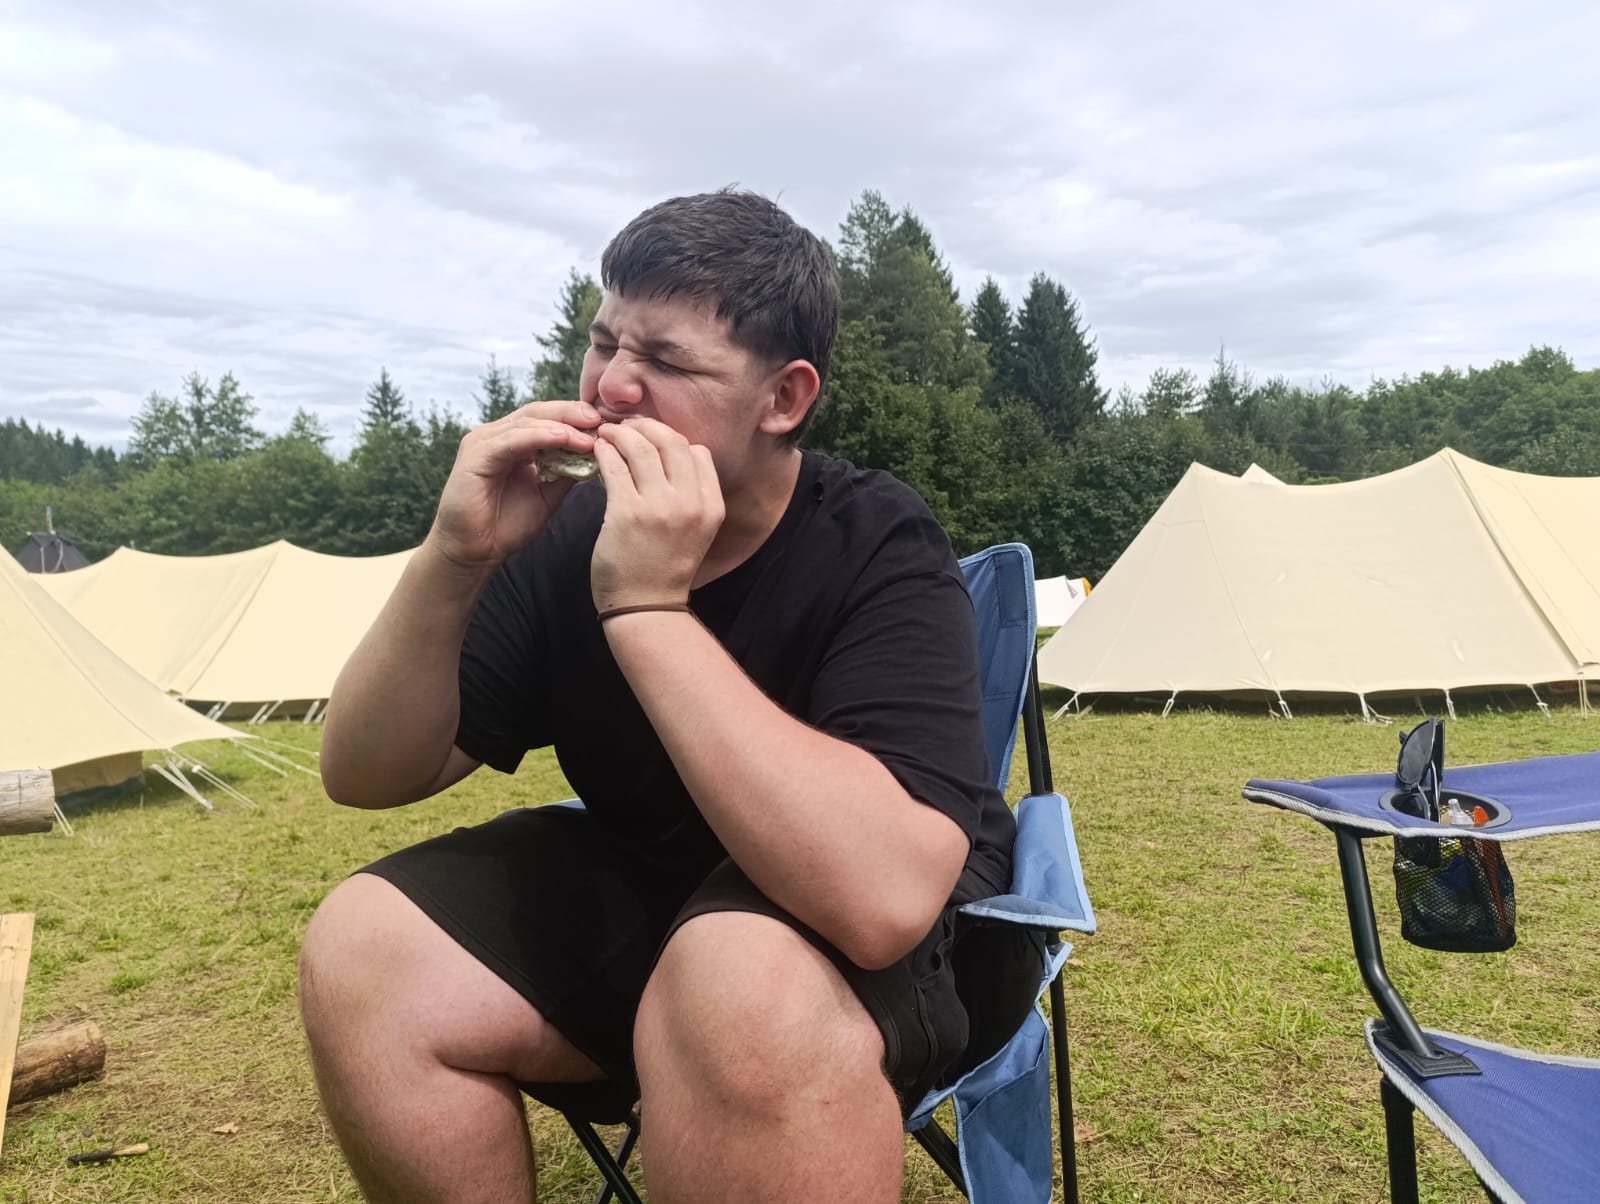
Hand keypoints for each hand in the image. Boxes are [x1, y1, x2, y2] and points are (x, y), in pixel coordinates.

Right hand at [427, 401, 600, 571]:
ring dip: (561, 426)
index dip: (576, 418)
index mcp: (513, 442)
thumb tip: (598, 455)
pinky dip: (540, 437)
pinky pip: (512, 440)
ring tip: (589, 433)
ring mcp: (483, 442)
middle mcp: (497, 435)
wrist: (474, 551)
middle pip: (538, 412)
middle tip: (601, 419)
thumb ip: (566, 472)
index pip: (547, 418)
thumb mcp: (547, 494)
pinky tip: (564, 439)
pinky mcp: (475, 454)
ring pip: (527, 422)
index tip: (606, 424)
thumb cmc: (506, 525)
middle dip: (572, 414)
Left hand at [590, 419, 724, 610]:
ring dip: (622, 433)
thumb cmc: (664, 568)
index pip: (698, 452)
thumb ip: (691, 496)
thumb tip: (672, 456)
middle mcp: (690, 503)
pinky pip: (615, 467)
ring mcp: (660, 508)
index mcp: (711, 506)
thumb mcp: (696, 531)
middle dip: (646, 426)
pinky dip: (605, 452)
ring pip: (642, 448)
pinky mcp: (627, 513)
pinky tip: (598, 450)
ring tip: (607, 432)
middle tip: (626, 425)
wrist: (645, 606)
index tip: (651, 435)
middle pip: (672, 442)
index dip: (672, 438)